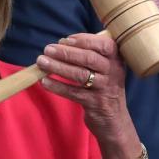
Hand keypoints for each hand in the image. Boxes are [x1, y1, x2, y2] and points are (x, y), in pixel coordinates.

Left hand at [36, 33, 140, 158]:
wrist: (114, 119)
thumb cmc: (104, 87)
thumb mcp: (106, 69)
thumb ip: (90, 54)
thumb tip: (61, 44)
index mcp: (116, 59)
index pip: (103, 44)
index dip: (83, 40)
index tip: (64, 40)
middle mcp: (113, 72)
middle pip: (89, 58)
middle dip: (66, 52)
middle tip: (47, 49)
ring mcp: (104, 88)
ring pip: (80, 74)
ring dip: (58, 67)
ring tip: (42, 62)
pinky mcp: (94, 103)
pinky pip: (73, 93)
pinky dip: (57, 86)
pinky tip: (44, 82)